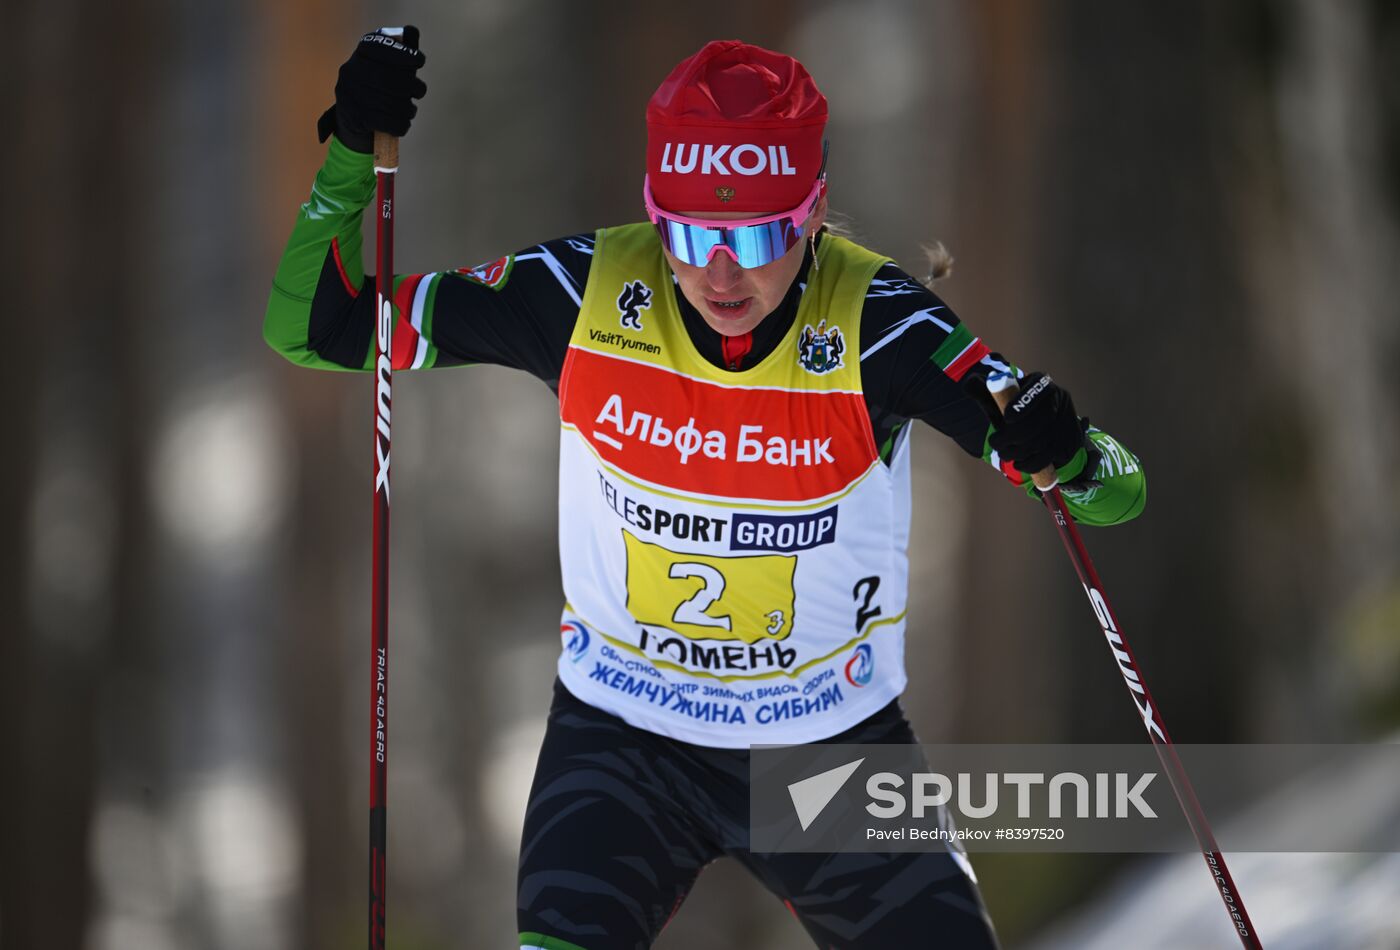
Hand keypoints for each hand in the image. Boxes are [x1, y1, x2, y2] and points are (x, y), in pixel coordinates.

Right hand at [317, 26, 426, 151]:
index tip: (419, 61)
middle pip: (395, 79)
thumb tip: (412, 31)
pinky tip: (402, 123)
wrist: (348, 120)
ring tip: (409, 110)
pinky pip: (390, 122)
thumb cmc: (373, 88)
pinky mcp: (356, 118)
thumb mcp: (380, 64)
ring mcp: (352, 95)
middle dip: (414, 87)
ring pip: (395, 103)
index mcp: (359, 55)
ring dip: (409, 109)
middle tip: (419, 91)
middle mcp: (352, 71)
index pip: (384, 48)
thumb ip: (398, 49)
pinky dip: (401, 124)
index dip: (406, 54)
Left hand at [979, 371, 1101, 490]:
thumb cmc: (1017, 404)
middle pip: (1036, 423)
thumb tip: (969, 385)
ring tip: (1004, 453)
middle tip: (995, 443)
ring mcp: (1067, 422)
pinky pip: (1049, 458)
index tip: (1007, 418)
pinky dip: (1031, 464)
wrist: (1047, 419)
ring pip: (1040, 443)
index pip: (1034, 393)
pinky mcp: (1069, 442)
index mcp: (1042, 384)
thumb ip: (984, 389)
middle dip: (1011, 437)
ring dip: (1017, 453)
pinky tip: (1019, 463)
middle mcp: (1059, 399)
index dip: (1022, 406)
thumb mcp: (1002, 392)